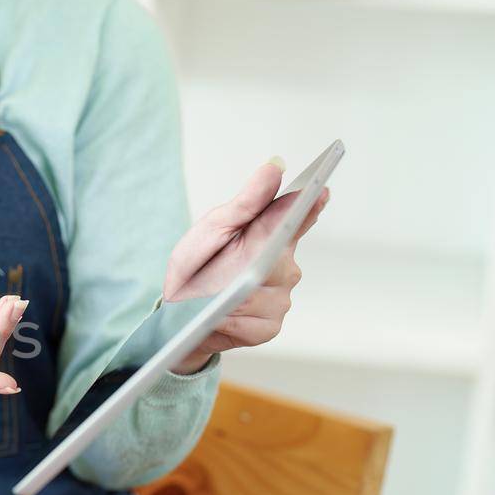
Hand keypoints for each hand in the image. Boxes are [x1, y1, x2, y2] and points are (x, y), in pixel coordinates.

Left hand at [166, 160, 328, 374]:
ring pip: (268, 295)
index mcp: (270, 234)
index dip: (311, 205)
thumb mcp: (214, 228)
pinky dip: (233, 320)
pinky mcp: (267, 327)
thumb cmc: (195, 265)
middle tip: (234, 265)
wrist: (175, 311)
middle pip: (281, 262)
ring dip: (238, 295)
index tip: (319, 192)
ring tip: (215, 295)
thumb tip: (274, 168)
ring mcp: (278, 298)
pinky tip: (220, 316)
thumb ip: (246, 202)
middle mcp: (282, 266)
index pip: (299, 216)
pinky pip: (257, 323)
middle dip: (255, 262)